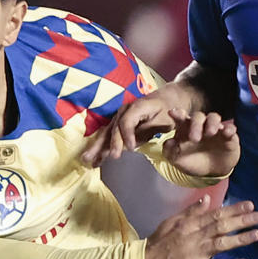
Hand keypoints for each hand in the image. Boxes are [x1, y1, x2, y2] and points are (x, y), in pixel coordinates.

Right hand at [80, 84, 202, 166]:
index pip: (126, 122)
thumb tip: (131, 143)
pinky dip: (103, 148)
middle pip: (112, 128)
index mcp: (137, 106)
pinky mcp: (120, 124)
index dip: (127, 136)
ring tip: (87, 160)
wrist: (170, 98)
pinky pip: (110, 137)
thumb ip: (148, 130)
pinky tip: (95, 160)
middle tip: (101, 157)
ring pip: (107, 133)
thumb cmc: (169, 109)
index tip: (132, 149)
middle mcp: (124, 111)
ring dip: (97, 147)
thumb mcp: (164, 119)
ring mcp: (120, 117)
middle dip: (105, 144)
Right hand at [143, 197, 257, 258]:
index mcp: (189, 224)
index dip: (233, 209)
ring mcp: (196, 254)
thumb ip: (190, 211)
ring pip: (221, 244)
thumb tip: (206, 198)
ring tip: (256, 234)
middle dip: (241, 221)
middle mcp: (194, 237)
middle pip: (221, 226)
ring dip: (240, 239)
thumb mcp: (171, 222)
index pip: (215, 214)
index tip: (250, 205)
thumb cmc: (158, 243)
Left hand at [157, 108, 238, 180]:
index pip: (181, 117)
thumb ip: (170, 152)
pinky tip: (227, 133)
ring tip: (210, 133)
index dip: (177, 113)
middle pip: (198, 116)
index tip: (172, 113)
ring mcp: (215, 129)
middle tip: (194, 138)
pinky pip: (230, 128)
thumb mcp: (178, 160)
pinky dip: (229, 129)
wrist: (212, 172)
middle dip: (196, 124)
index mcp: (186, 129)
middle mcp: (200, 126)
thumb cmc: (193, 162)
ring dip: (212, 123)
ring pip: (214, 117)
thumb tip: (168, 142)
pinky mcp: (228, 136)